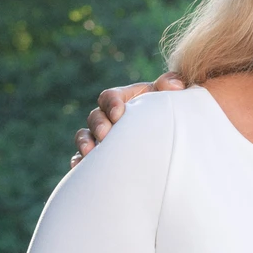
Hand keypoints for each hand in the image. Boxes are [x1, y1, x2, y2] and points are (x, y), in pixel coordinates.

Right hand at [71, 72, 186, 166]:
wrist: (170, 135)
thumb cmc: (169, 113)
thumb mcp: (171, 97)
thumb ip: (172, 84)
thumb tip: (174, 86)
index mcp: (123, 100)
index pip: (109, 97)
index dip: (111, 103)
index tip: (118, 113)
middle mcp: (108, 118)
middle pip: (95, 117)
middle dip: (98, 125)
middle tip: (105, 135)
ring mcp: (102, 137)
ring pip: (85, 136)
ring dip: (84, 143)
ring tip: (89, 152)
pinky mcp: (100, 156)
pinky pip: (83, 158)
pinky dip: (79, 162)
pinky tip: (78, 168)